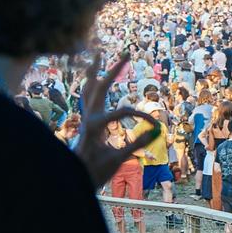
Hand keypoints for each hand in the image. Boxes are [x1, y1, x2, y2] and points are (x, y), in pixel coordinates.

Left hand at [74, 53, 159, 187]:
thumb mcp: (118, 160)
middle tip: (127, 53)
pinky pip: (87, 96)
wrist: (74, 179)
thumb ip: (136, 143)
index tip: (155, 127)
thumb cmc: (96, 172)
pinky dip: (91, 83)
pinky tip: (93, 75)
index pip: (123, 112)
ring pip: (88, 87)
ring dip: (94, 70)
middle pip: (100, 86)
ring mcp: (85, 117)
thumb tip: (157, 130)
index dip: (142, 118)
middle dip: (113, 70)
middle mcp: (88, 117)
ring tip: (99, 53)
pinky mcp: (86, 120)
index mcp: (95, 126)